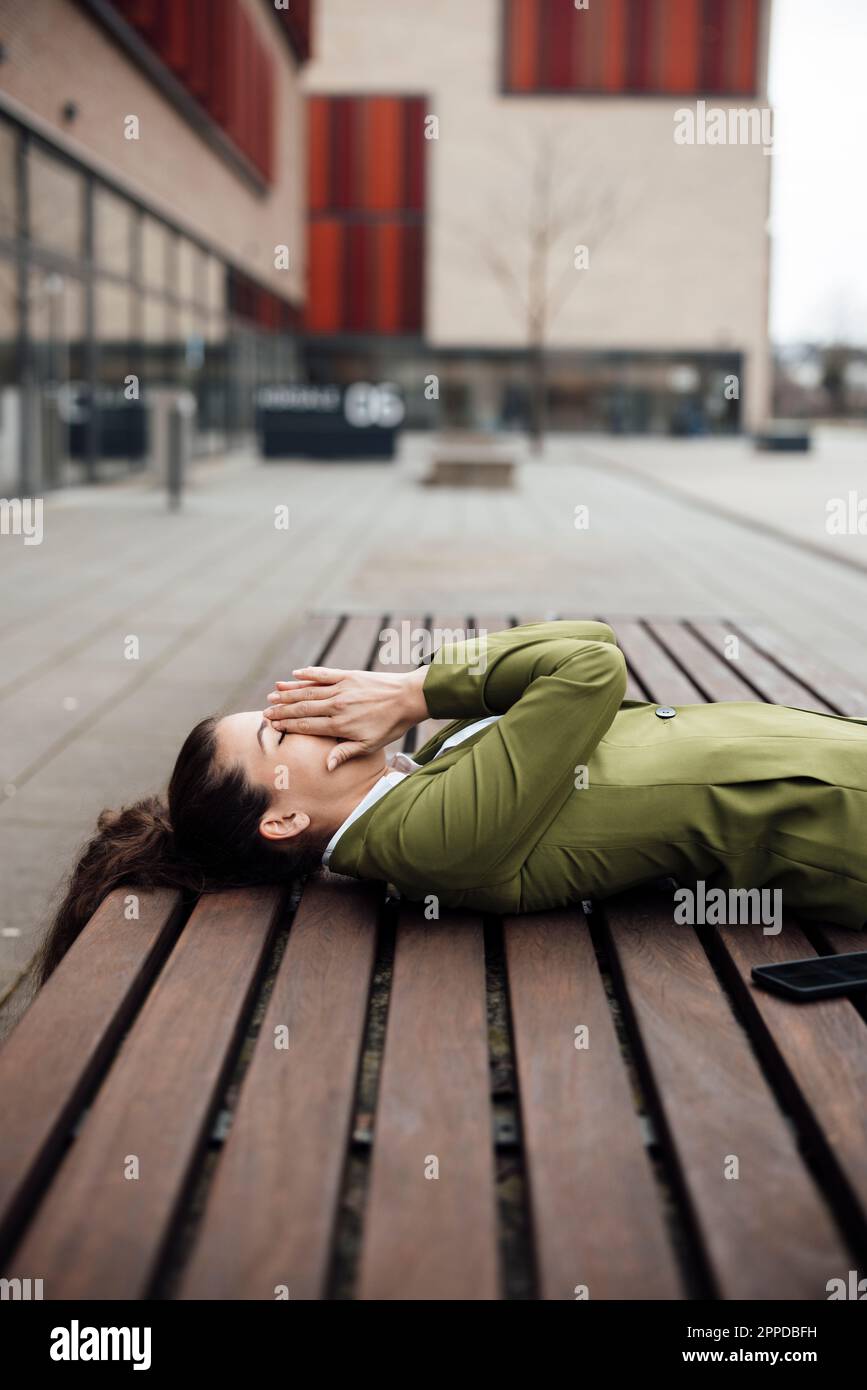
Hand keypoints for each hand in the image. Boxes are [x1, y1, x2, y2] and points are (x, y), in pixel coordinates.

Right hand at [264, 664, 429, 769]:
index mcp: (340, 725)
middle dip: (282, 710)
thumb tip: (326, 765)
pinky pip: (324, 674)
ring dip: (289, 692)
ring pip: (309, 691)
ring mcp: (342, 688)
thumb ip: (345, 753)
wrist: (409, 698)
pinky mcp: (349, 675)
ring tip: (272, 694)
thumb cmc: (391, 726)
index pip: (306, 725)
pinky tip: (295, 674)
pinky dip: (308, 674)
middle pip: (302, 708)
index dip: (287, 725)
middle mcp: (337, 705)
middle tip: (265, 711)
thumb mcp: (370, 746)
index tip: (272, 725)